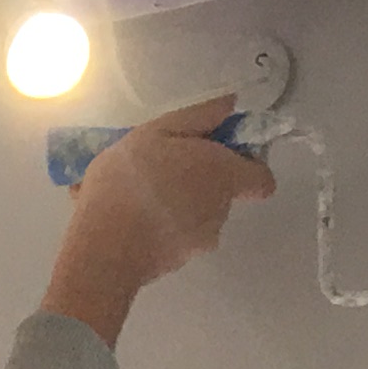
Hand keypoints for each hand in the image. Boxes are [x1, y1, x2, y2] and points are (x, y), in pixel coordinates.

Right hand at [42, 92, 277, 344]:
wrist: (104, 251)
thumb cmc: (131, 181)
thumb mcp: (156, 132)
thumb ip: (197, 117)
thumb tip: (229, 105)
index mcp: (223, 176)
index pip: (262, 179)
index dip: (247, 163)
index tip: (218, 151)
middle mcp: (221, 212)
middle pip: (221, 192)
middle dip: (196, 178)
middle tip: (158, 164)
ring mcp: (200, 243)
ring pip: (194, 215)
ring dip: (172, 201)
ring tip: (131, 191)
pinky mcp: (177, 263)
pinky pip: (172, 236)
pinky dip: (156, 225)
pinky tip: (122, 216)